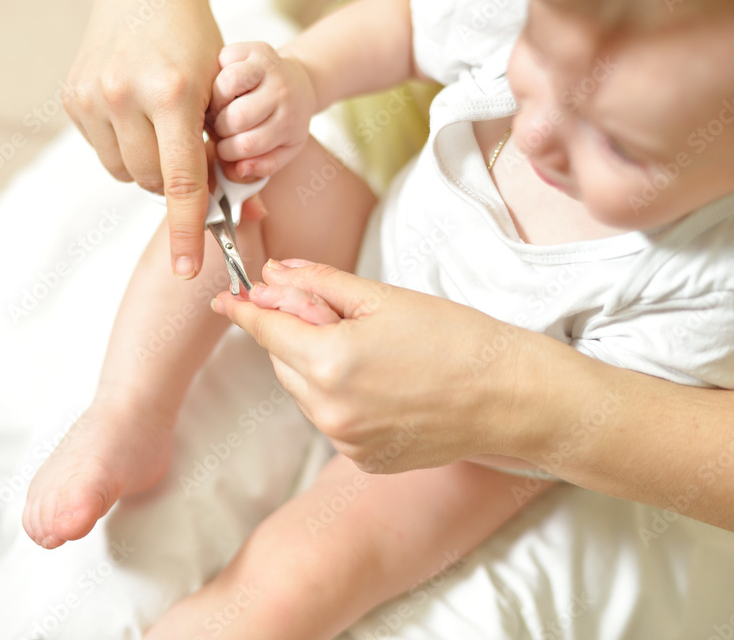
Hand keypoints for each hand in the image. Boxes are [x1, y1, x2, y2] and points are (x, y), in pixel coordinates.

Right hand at [63, 0, 221, 277]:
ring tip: (161, 129)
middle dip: (174, 182)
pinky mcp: (72, 98)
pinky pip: (103, 151)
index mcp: (171, 93)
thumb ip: (221, 149)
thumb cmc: (191, 38)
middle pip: (152, 182)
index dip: (186, 231)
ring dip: (148, 166)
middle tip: (189, 156)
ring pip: (125, 172)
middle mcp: (125, 96)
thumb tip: (244, 214)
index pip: (181, 182)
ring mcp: (93, 98)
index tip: (187, 267)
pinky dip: (123, 146)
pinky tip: (134, 114)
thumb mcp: (218, 88)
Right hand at [209, 42, 317, 179]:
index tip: (225, 150)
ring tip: (219, 109)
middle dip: (220, 128)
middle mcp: (282, 92)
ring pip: (226, 84)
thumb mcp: (283, 151)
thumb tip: (238, 169)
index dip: (227, 151)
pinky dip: (216, 74)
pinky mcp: (254, 48)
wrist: (299, 84)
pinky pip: (222, 59)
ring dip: (215, 101)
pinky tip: (223, 87)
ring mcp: (269, 66)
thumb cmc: (285, 122)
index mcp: (289, 121)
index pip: (247, 145)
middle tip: (220, 129)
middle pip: (235, 117)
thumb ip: (262, 167)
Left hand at [212, 259, 550, 472]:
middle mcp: (328, 410)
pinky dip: (341, 398)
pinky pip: (332, 420)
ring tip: (375, 352)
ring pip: (305, 391)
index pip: (266, 331)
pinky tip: (384, 384)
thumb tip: (273, 274)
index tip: (224, 299)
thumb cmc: (455, 339)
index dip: (244, 311)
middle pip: (283, 361)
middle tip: (337, 314)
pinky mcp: (363, 459)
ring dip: (318, 367)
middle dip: (295, 334)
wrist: (509, 397)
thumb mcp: (383, 298)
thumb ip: (319, 283)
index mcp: (329, 363)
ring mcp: (345, 441)